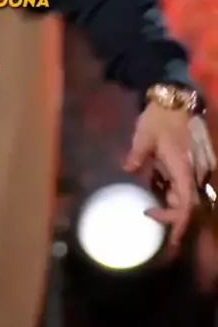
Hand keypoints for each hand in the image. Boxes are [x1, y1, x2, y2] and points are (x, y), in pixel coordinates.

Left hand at [123, 103, 215, 249]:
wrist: (175, 99)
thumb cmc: (159, 118)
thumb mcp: (144, 135)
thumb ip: (136, 155)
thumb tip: (127, 169)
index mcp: (183, 168)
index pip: (186, 205)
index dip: (176, 222)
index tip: (159, 227)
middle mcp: (195, 171)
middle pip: (189, 204)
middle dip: (172, 215)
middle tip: (150, 217)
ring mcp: (198, 166)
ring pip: (188, 193)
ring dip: (172, 201)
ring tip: (151, 203)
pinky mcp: (197, 161)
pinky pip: (187, 182)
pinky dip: (175, 188)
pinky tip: (159, 183)